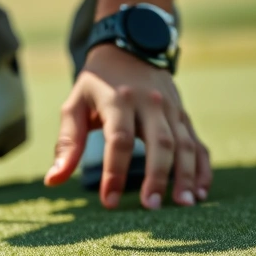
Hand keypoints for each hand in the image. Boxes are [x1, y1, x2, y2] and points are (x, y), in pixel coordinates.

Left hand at [44, 45, 210, 209]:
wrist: (129, 48)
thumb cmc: (96, 84)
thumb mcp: (75, 105)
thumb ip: (67, 143)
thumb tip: (53, 181)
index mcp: (118, 100)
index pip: (119, 140)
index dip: (114, 172)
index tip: (109, 202)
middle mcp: (149, 103)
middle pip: (159, 142)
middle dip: (157, 176)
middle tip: (151, 207)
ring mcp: (171, 109)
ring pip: (184, 144)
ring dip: (186, 176)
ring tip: (183, 205)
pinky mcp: (184, 115)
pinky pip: (198, 143)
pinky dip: (203, 169)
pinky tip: (200, 193)